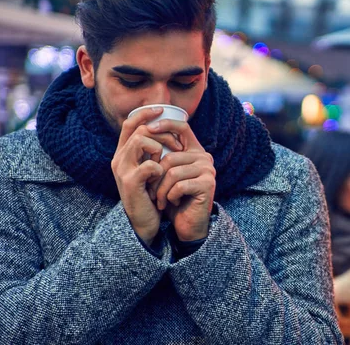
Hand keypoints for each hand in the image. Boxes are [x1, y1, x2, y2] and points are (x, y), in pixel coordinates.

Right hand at [112, 107, 183, 244]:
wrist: (143, 223)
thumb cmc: (149, 194)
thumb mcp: (149, 169)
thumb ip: (151, 151)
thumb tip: (166, 129)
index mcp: (123, 153)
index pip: (130, 123)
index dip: (145, 113)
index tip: (162, 110)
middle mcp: (118, 159)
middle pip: (139, 130)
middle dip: (162, 133)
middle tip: (177, 146)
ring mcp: (122, 171)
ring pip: (141, 141)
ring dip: (160, 148)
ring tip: (168, 162)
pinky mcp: (131, 183)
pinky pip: (150, 165)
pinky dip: (161, 168)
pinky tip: (162, 178)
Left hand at [149, 118, 215, 241]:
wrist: (187, 224)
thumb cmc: (173, 198)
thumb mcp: (165, 174)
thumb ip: (161, 156)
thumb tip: (142, 132)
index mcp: (194, 150)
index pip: (182, 127)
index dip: (165, 124)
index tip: (147, 129)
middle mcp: (204, 157)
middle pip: (170, 157)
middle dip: (155, 176)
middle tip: (151, 191)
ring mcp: (208, 170)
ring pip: (173, 172)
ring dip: (161, 189)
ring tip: (160, 199)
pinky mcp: (208, 184)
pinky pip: (179, 185)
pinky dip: (170, 196)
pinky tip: (173, 202)